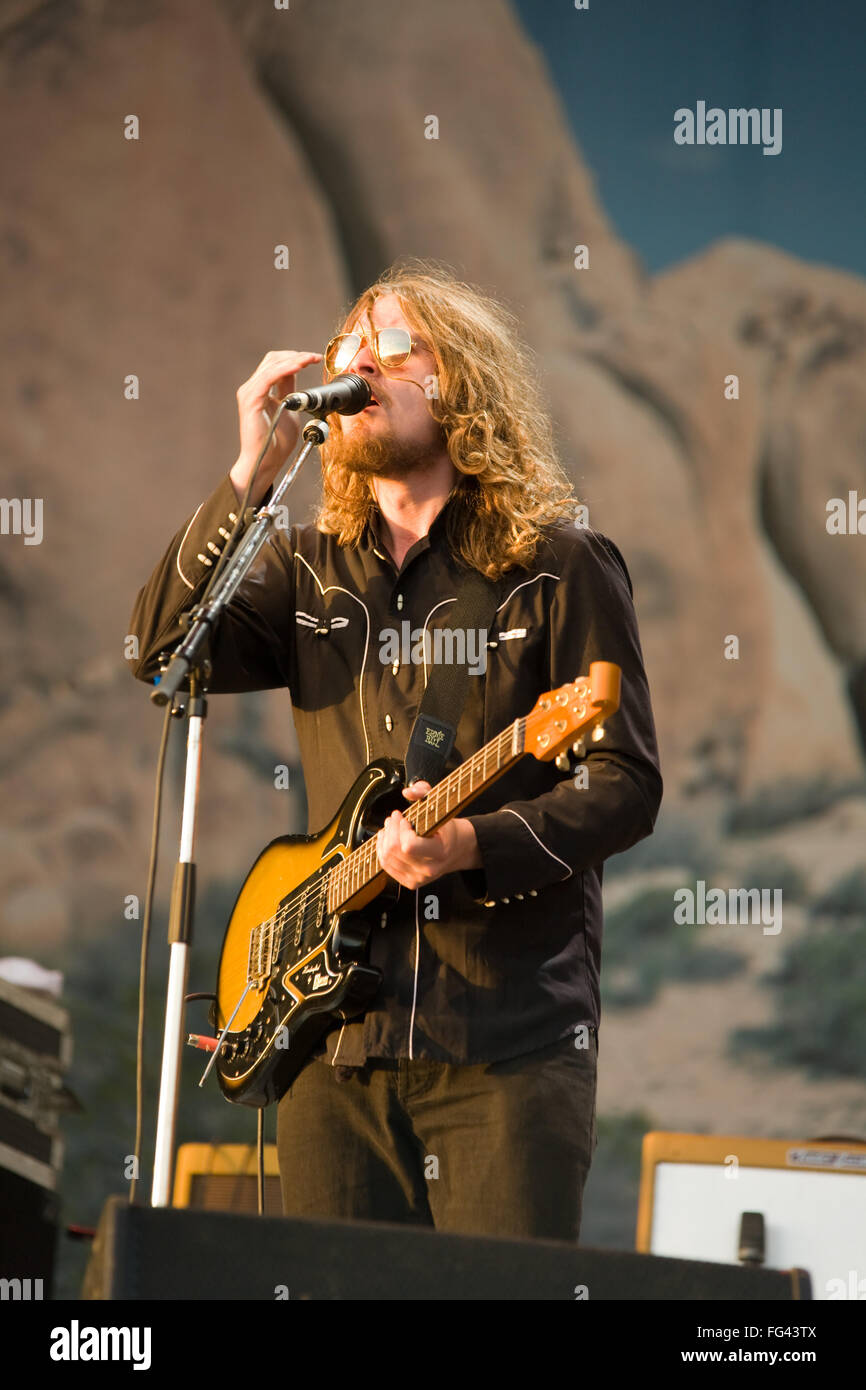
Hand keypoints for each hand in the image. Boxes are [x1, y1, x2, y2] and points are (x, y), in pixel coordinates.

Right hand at [230, 349, 322, 504]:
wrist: (265, 461)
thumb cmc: (276, 441)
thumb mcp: (290, 410)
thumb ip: (291, 392)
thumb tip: (298, 376)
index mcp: (260, 390)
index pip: (276, 364)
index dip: (295, 358)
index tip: (314, 359)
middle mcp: (252, 388)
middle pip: (273, 359)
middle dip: (296, 356)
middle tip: (315, 357)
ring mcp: (249, 393)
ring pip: (272, 365)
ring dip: (294, 360)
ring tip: (311, 359)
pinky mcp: (251, 400)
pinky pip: (269, 378)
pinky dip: (285, 369)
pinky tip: (299, 366)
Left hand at [375, 781, 481, 889]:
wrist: (457, 850)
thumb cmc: (447, 829)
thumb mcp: (441, 807)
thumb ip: (425, 792)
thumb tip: (408, 792)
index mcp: (440, 852)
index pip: (409, 846)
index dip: (401, 829)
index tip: (406, 819)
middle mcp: (429, 869)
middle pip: (394, 850)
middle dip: (390, 828)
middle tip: (395, 817)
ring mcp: (418, 878)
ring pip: (387, 858)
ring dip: (384, 837)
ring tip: (390, 826)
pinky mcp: (410, 882)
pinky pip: (386, 865)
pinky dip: (382, 849)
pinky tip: (387, 839)